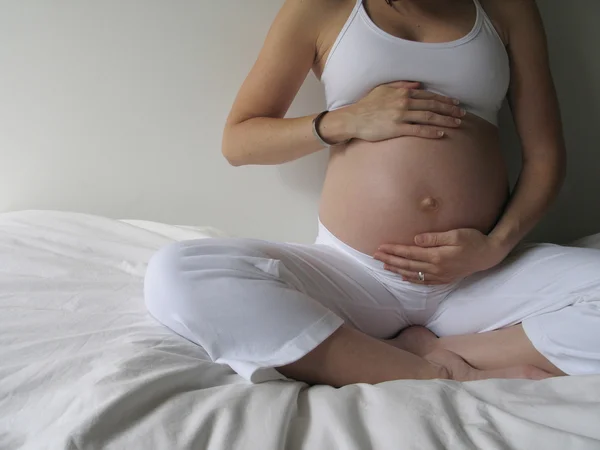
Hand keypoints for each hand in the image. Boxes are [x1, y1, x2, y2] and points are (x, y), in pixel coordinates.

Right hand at [345, 81, 465, 141]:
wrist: (353, 118)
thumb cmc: (367, 105)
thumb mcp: (383, 89)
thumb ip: (401, 85)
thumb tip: (418, 85)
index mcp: (403, 92)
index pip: (429, 96)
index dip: (444, 100)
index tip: (456, 103)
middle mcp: (404, 102)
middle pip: (433, 106)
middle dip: (450, 110)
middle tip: (463, 114)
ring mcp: (401, 116)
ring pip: (429, 117)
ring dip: (445, 120)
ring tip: (457, 124)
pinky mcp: (396, 129)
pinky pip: (418, 130)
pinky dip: (431, 132)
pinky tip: (441, 134)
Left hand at [373, 228, 509, 284]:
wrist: (489, 255)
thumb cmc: (473, 240)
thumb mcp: (455, 234)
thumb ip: (434, 238)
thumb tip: (415, 240)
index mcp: (437, 256)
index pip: (409, 253)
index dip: (394, 250)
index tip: (381, 247)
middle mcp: (436, 268)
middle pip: (407, 264)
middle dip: (390, 260)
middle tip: (375, 256)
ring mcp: (440, 275)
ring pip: (413, 274)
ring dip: (397, 270)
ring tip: (384, 265)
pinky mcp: (444, 279)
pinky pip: (424, 281)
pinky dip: (412, 280)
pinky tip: (403, 278)